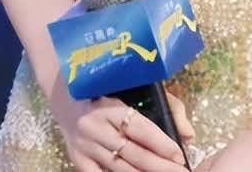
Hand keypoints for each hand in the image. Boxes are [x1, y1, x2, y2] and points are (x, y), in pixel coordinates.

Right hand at [46, 75, 189, 170]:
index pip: (141, 128)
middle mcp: (97, 127)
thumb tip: (188, 133)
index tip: (181, 156)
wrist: (62, 92)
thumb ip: (165, 106)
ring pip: (118, 169)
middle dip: (159, 166)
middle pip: (133, 153)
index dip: (162, 144)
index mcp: (111, 106)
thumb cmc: (104, 87)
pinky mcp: (76, 159)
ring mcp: (85, 146)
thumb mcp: (133, 87)